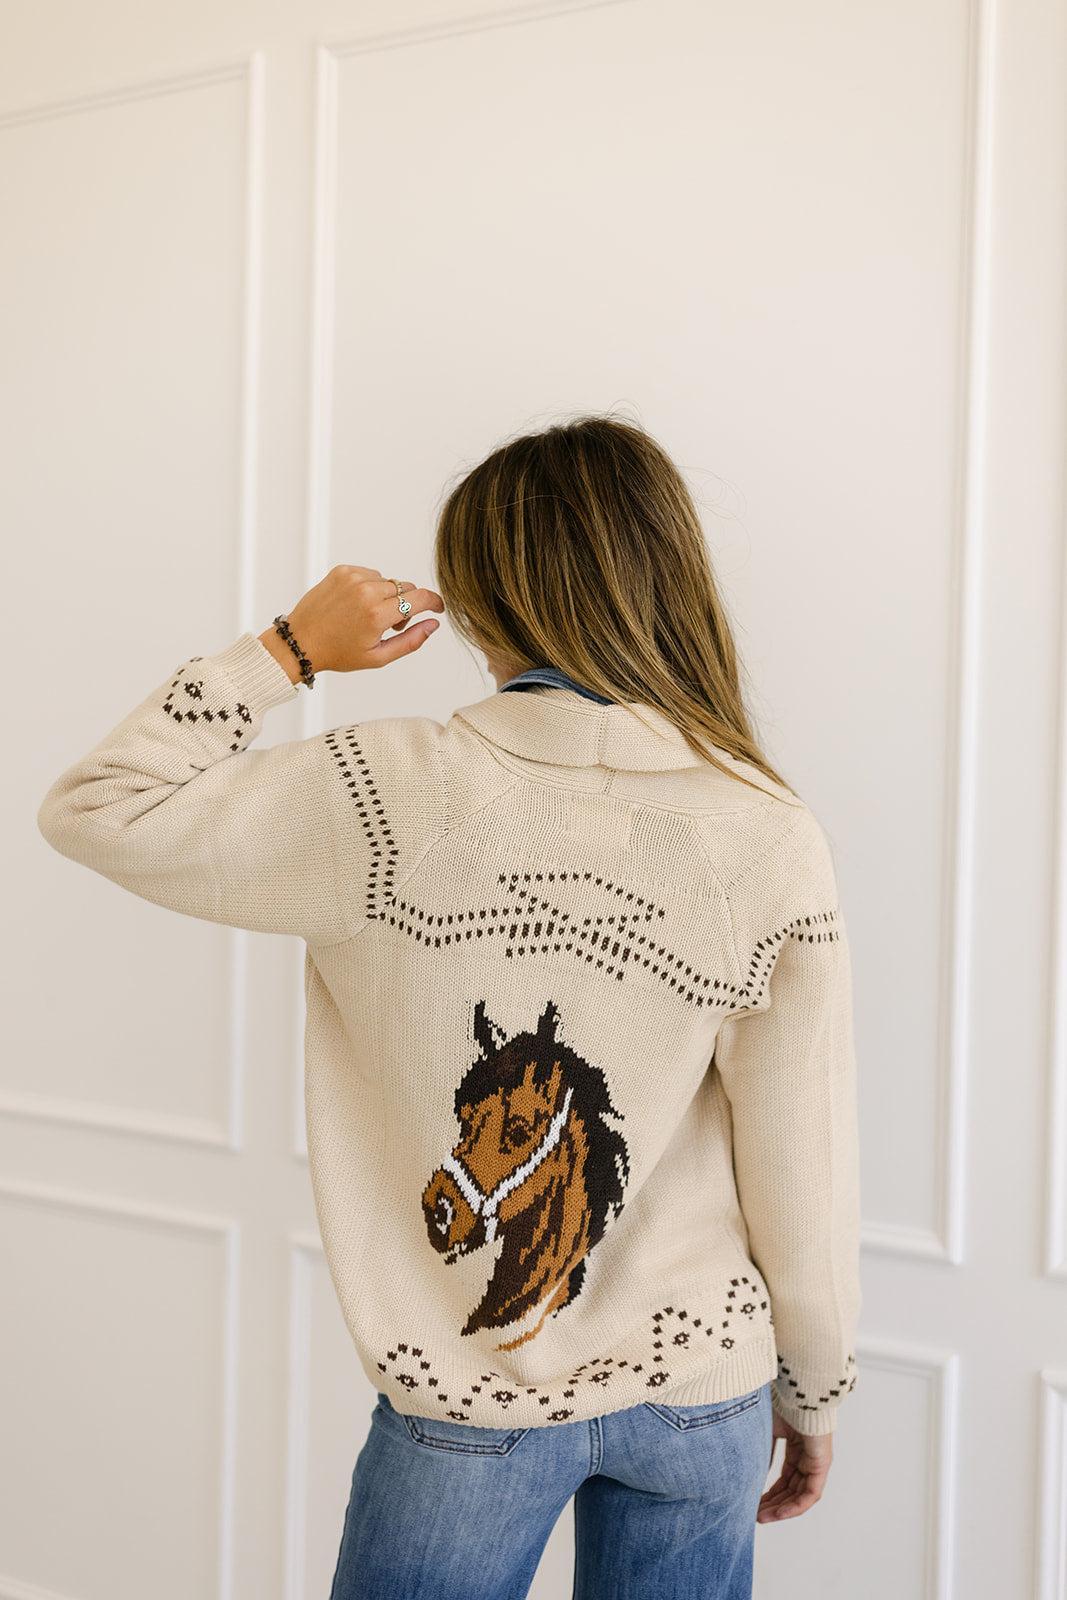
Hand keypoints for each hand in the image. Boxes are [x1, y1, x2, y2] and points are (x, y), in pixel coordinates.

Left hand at [259, 565, 444, 680]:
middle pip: (406, 588)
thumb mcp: (378, 657)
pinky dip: (370, 587)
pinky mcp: (342, 570)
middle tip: (389, 624)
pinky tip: (356, 603)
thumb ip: (411, 641)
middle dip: (406, 605)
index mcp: (377, 616)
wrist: (300, 641)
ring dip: (387, 596)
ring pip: (389, 581)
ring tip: (369, 614)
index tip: (437, 608)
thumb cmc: (338, 653)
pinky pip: (371, 574)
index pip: (420, 598)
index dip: (434, 602)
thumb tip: (433, 624)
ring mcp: (353, 578)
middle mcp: (366, 592)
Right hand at [756, 1412, 832, 1521]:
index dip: (769, 1493)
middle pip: (791, 1490)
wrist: (797, 1392)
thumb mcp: (766, 1431)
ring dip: (781, 1509)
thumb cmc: (781, 1404)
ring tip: (762, 1518)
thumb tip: (752, 1473)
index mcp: (796, 1448)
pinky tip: (779, 1514)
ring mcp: (816, 1462)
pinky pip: (810, 1494)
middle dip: (773, 1504)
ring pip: (800, 1495)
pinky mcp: (822, 1465)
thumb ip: (763, 1453)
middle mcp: (808, 1458)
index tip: (753, 1503)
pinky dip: (795, 1506)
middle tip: (754, 1515)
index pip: (784, 1479)